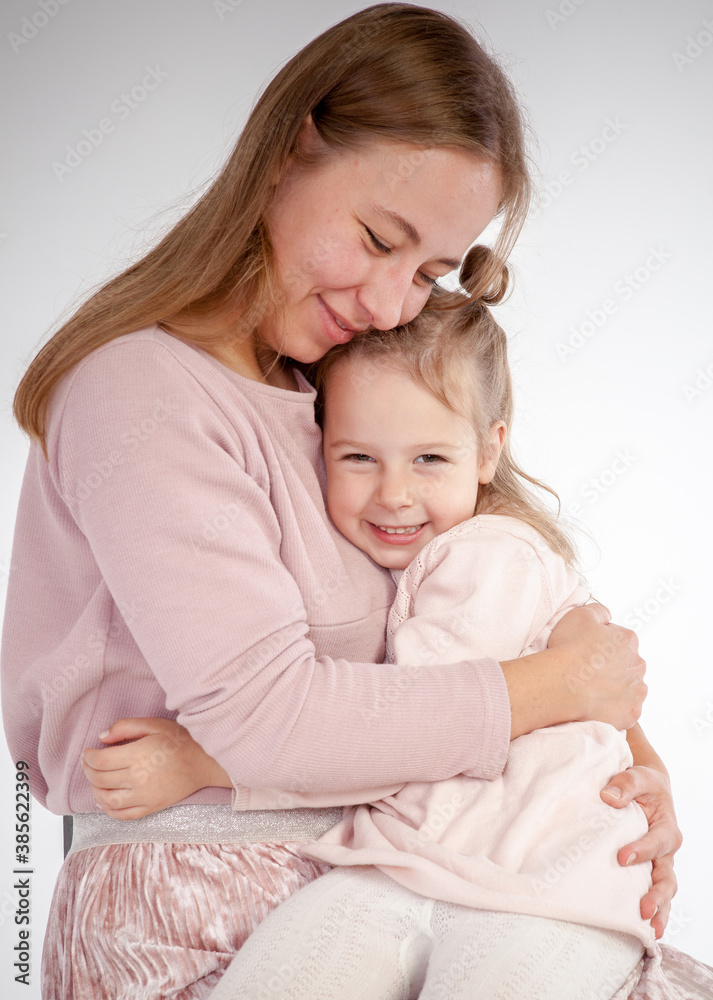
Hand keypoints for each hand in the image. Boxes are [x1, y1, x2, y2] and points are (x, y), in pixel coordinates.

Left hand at [82, 717, 230, 819]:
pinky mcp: (151, 807)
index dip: (88, 757)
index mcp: (139, 755)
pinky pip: (122, 815)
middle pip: (100, 779)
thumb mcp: (155, 724)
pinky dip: (108, 810)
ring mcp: (145, 796)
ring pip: (107, 799)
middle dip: (88, 770)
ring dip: (95, 790)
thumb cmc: (181, 740)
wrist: (206, 762)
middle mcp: (139, 778)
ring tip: (95, 780)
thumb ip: (126, 727)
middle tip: (88, 763)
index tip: (88, 751)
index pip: (101, 761)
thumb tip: (102, 737)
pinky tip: (104, 800)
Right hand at [547, 604, 646, 729]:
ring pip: (628, 688)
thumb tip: (606, 616)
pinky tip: (596, 704)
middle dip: (611, 668)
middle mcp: (638, 664)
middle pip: (626, 665)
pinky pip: (625, 710)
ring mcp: (637, 691)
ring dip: (615, 688)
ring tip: (591, 690)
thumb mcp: (580, 615)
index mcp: (628, 640)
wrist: (562, 685)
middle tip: (587, 672)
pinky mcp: (631, 713)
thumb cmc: (569, 650)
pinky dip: (613, 709)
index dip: (600, 645)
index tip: (586, 652)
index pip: (618, 640)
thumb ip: (599, 611)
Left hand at [601, 765, 681, 937]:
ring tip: (650, 929)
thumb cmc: (641, 784)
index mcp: (666, 827)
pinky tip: (643, 929)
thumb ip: (626, 784)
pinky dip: (653, 911)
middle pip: (667, 877)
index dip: (642, 850)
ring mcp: (658, 864)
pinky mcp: (647, 871)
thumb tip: (609, 797)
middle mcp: (665, 850)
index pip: (657, 842)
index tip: (622, 857)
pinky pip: (654, 894)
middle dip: (658, 895)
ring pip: (664, 891)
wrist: (644, 789)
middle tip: (644, 908)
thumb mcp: (637, 776)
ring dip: (659, 910)